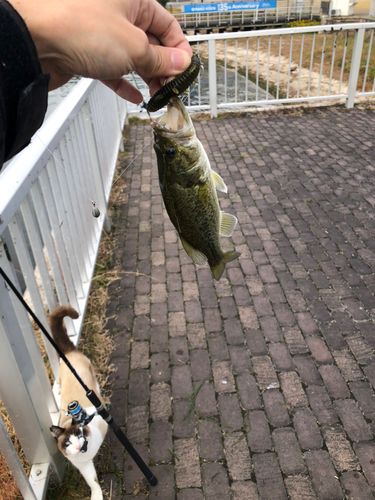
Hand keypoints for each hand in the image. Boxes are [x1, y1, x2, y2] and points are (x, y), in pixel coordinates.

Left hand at [8, 0, 191, 102]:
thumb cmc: (78, 28)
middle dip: (164, 66)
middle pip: (151, 41)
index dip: (179, 48)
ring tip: (157, 95)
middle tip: (172, 87)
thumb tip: (180, 62)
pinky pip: (113, 68)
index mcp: (133, 0)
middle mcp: (117, 12)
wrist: (34, 41)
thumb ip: (160, 58)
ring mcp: (101, 32)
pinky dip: (125, 82)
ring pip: (133, 56)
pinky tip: (135, 96)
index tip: (184, 70)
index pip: (167, 23)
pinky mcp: (88, 51)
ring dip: (147, 77)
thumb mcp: (133, 47)